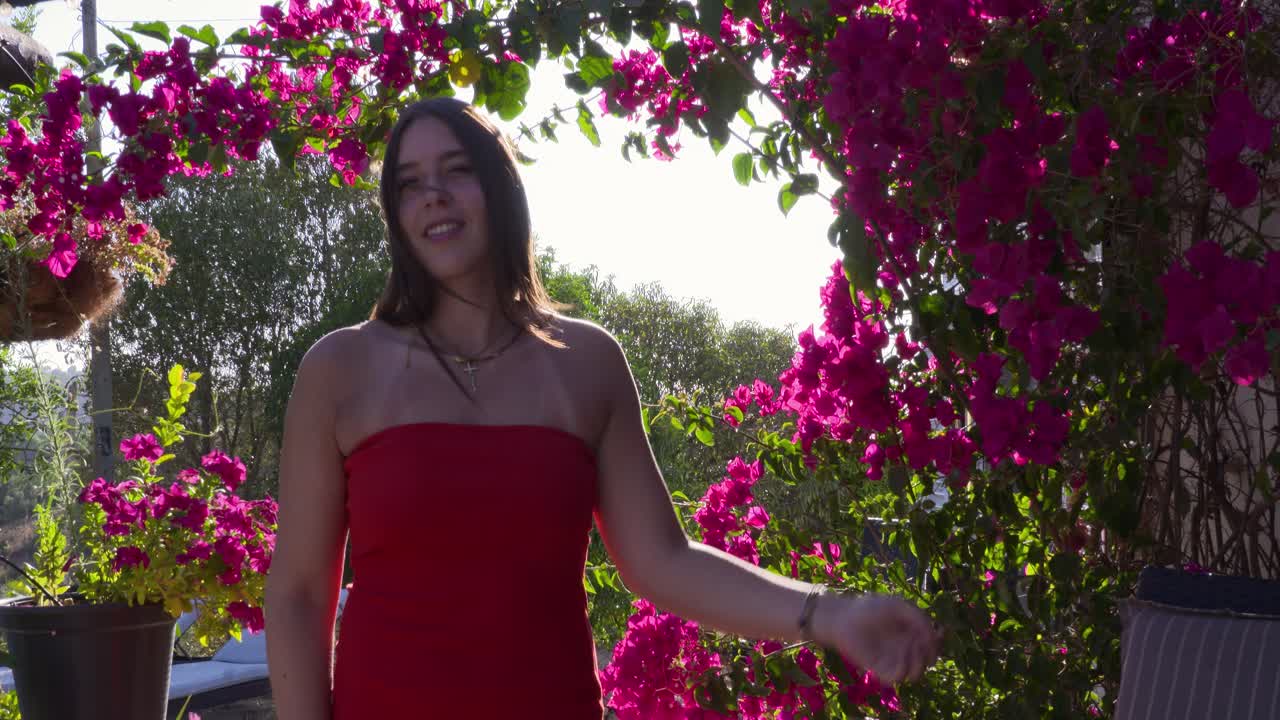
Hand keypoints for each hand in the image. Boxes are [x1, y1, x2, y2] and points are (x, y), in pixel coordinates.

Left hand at [816, 592, 939, 684]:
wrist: (842, 618)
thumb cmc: (869, 608)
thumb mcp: (899, 606)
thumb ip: (920, 618)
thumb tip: (935, 635)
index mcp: (909, 632)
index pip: (932, 643)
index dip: (937, 640)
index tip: (937, 632)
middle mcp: (903, 648)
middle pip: (927, 660)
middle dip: (930, 653)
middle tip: (920, 642)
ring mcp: (892, 659)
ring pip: (915, 673)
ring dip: (918, 664)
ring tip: (910, 649)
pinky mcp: (879, 669)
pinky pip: (897, 678)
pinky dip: (904, 670)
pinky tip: (901, 658)